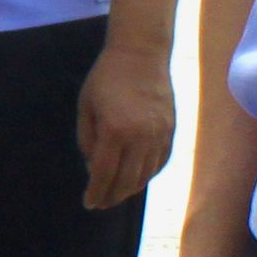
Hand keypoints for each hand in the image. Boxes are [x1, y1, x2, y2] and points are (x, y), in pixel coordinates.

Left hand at [77, 35, 177, 210]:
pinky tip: (136, 179)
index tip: (88, 203)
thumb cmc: (106, 78)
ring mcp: (159, 134)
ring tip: (116, 194)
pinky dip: (148, 175)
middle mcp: (141, 136)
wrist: (141, 53)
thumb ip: (88, 141)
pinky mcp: (171, 129)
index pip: (104, 174)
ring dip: (129, 189)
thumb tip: (94, 169)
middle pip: (126, 180)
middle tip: (101, 203)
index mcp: (115, 130)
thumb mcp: (86, 108)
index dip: (96, 192)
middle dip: (111, 196)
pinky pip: (160, 162)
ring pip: (145, 175)